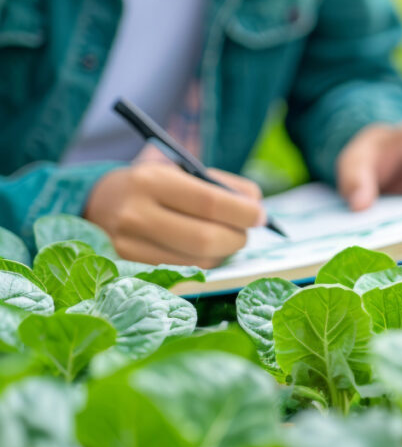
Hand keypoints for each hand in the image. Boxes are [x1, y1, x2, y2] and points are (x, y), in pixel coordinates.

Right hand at [85, 164, 265, 267]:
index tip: (260, 215)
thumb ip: (223, 186)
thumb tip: (257, 208)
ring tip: (225, 240)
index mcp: (152, 181)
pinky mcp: (129, 268)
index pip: (209, 203)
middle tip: (246, 232)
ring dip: (224, 254)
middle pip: (205, 239)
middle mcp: (136, 214)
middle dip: (237, 238)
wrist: (96, 202)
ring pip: (198, 263)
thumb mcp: (182, 172)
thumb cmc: (153, 186)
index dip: (243, 213)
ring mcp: (128, 246)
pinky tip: (206, 252)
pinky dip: (205, 265)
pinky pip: (183, 273)